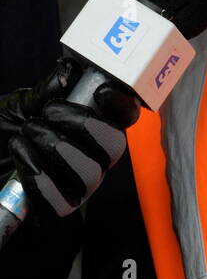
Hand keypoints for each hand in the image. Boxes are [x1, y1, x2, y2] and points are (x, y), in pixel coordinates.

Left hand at [1, 56, 138, 220]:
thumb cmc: (5, 134)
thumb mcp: (21, 105)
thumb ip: (48, 89)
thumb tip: (70, 70)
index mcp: (92, 127)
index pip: (124, 116)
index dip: (121, 103)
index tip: (102, 92)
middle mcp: (94, 157)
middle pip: (115, 146)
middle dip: (86, 125)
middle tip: (52, 112)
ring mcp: (80, 185)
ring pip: (90, 173)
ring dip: (55, 147)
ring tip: (28, 133)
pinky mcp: (60, 208)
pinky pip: (62, 200)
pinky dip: (39, 177)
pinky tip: (22, 156)